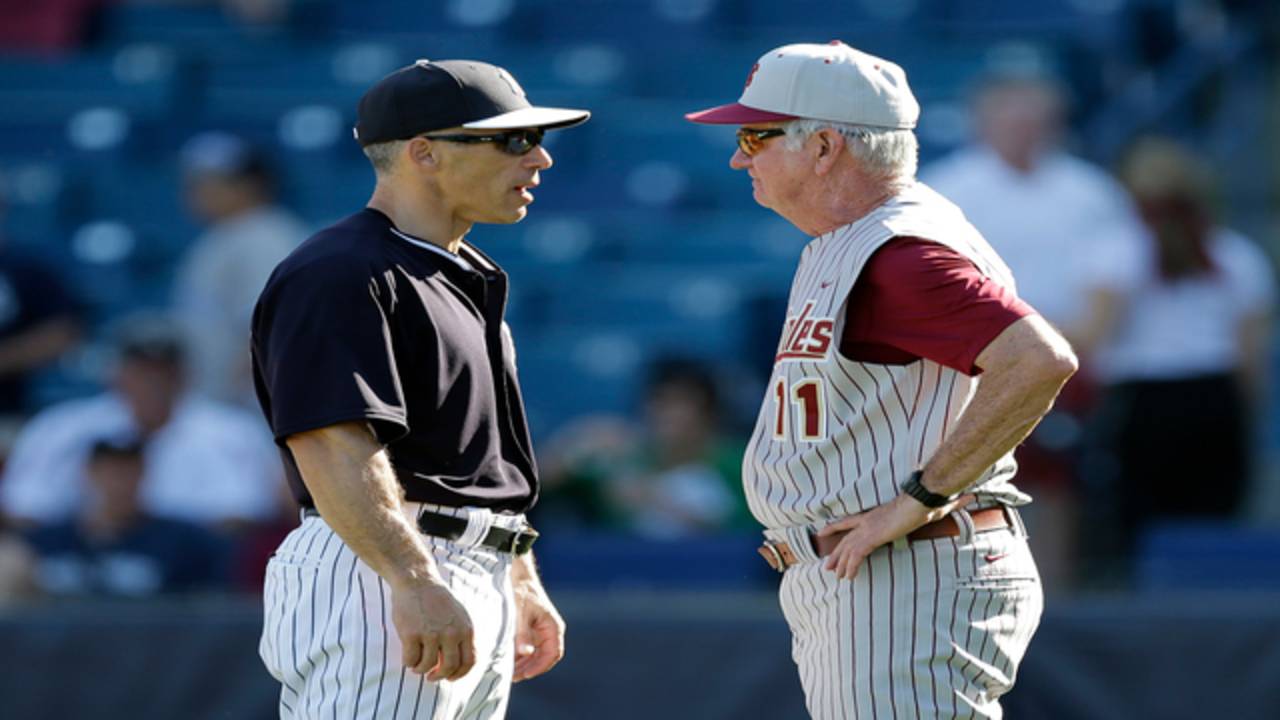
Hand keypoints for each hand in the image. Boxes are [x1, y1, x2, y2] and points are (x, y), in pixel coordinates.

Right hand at [390, 576, 475, 681]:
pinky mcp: (412, 634)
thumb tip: (458, 666)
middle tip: (431, 676)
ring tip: (417, 665)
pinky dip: (408, 663)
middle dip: (439, 676)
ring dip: (420, 669)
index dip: (459, 675)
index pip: (469, 662)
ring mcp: (432, 634)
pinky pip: (411, 660)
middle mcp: (451, 633)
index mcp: (466, 629)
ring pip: (427, 666)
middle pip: (449, 668)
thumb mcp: (459, 615)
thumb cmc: (436, 600)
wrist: (417, 581)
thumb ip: (461, 637)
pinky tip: (408, 657)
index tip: (449, 678)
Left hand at [511, 579, 564, 681]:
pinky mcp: (530, 630)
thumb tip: (525, 653)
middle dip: (529, 668)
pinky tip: (507, 660)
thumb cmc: (521, 591)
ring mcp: (540, 631)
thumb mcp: (520, 613)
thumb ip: (523, 633)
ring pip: (535, 655)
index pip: (553, 653)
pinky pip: (528, 649)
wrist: (516, 576)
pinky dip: (519, 656)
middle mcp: (549, 631)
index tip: (525, 674)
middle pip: (544, 658)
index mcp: (553, 626)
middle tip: (513, 676)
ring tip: (509, 671)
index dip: (540, 666)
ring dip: (524, 664)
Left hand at [816, 494, 972, 579]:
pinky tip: (849, 577)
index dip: (834, 527)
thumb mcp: (933, 507)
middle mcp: (867, 521)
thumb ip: (947, 505)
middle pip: (844, 539)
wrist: (922, 498)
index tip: (822, 532)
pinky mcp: (873, 536)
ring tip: (838, 577)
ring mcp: (868, 528)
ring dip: (842, 564)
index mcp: (873, 514)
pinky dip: (851, 566)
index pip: (848, 521)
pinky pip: (857, 555)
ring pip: (848, 549)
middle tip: (828, 566)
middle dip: (835, 553)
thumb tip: (969, 498)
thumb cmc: (927, 500)